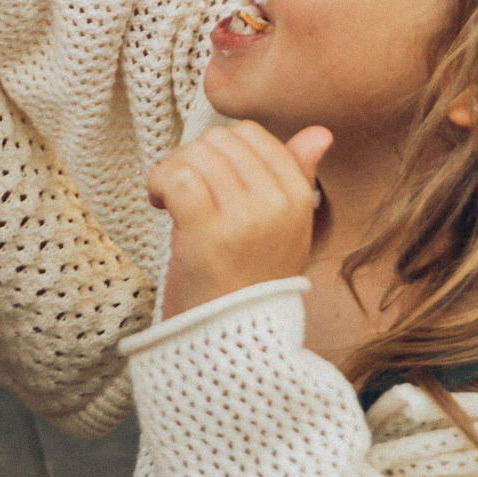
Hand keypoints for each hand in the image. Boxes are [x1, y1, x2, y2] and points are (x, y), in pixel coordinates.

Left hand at [146, 123, 334, 317]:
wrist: (230, 343)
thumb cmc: (248, 283)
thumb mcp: (284, 229)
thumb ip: (298, 176)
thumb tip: (319, 132)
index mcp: (298, 197)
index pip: (251, 134)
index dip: (219, 151)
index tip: (209, 182)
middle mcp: (277, 204)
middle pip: (218, 140)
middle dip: (192, 158)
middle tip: (184, 194)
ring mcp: (245, 219)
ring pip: (195, 154)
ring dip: (171, 171)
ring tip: (170, 201)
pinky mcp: (208, 234)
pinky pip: (177, 176)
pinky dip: (158, 182)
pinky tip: (158, 203)